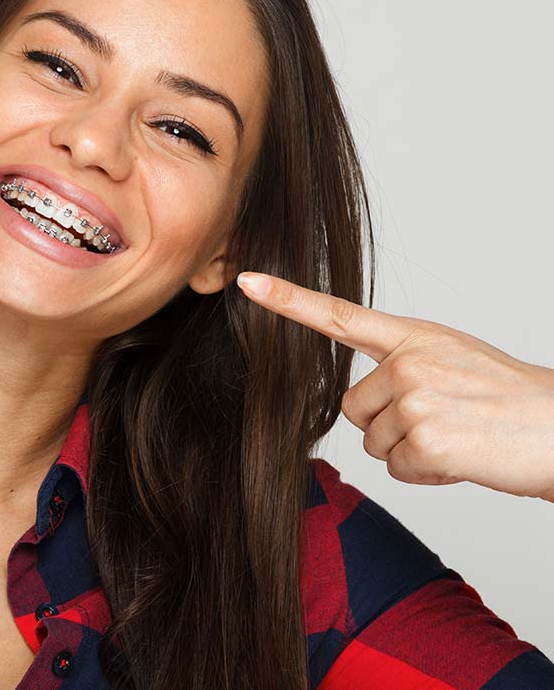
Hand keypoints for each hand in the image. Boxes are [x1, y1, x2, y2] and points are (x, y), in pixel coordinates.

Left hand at [236, 271, 553, 501]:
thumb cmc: (508, 398)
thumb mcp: (453, 360)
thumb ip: (403, 365)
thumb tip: (364, 403)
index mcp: (413, 337)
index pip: (339, 315)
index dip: (288, 300)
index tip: (248, 282)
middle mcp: (408, 362)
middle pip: (353, 409)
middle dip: (390, 425)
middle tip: (443, 420)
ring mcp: (415, 399)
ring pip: (374, 442)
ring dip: (411, 451)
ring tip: (458, 435)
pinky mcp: (426, 440)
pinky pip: (398, 469)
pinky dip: (428, 474)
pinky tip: (462, 457)